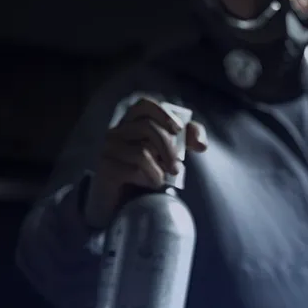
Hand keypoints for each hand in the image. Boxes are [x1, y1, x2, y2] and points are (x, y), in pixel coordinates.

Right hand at [85, 97, 208, 228]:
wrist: (122, 203)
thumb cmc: (146, 174)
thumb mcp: (167, 154)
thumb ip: (186, 141)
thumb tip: (201, 144)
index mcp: (132, 124)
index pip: (144, 105)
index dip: (163, 113)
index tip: (179, 130)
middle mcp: (117, 132)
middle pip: (147, 127)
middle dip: (168, 148)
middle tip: (177, 168)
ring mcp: (109, 149)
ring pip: (142, 151)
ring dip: (159, 169)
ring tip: (162, 180)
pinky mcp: (106, 167)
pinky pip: (133, 168)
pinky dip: (149, 178)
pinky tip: (150, 184)